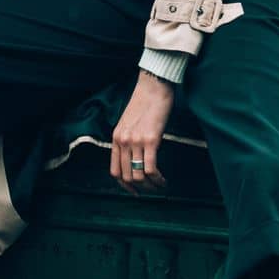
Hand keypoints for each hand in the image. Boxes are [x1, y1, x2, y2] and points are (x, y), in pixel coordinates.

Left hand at [110, 71, 173, 194]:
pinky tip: (164, 180)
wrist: (154, 87)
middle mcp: (123, 141)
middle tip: (152, 189)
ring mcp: (135, 141)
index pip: (115, 171)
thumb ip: (128, 140)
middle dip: (141, 188)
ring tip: (160, 186)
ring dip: (150, 186)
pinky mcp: (150, 140)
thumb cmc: (145, 103)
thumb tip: (135, 158)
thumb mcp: (129, 123)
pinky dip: (157, 179)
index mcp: (116, 138)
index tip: (135, 191)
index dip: (125, 185)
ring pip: (138, 175)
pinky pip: (150, 168)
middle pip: (127, 176)